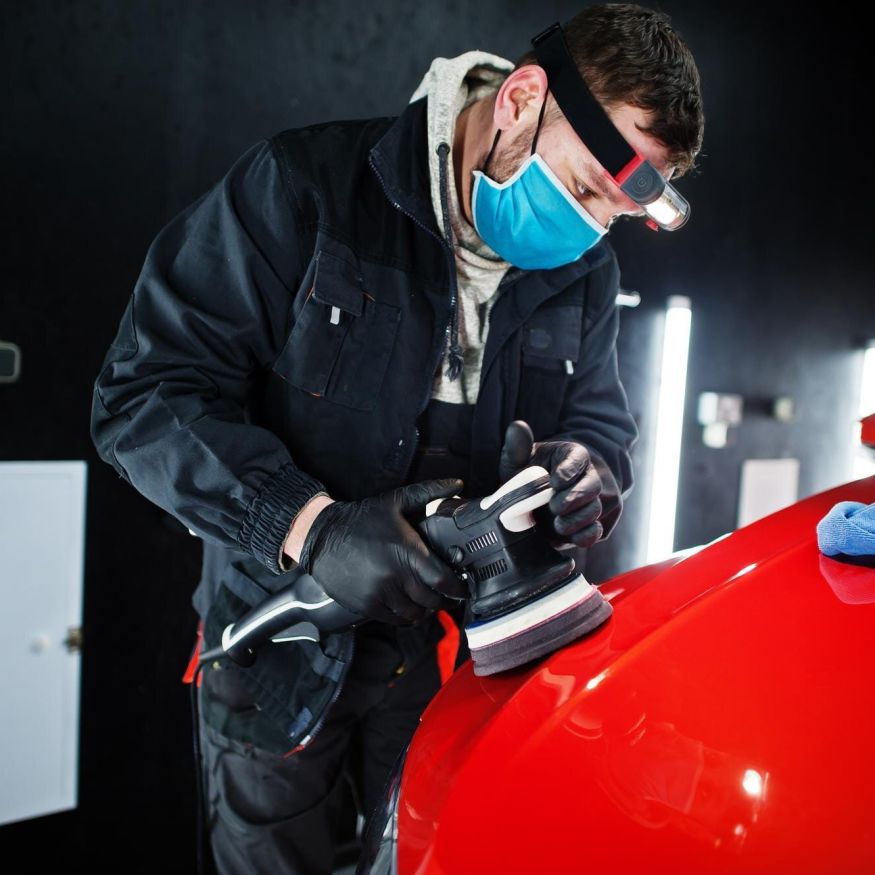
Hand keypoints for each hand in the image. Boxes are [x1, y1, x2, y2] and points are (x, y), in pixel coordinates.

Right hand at [297, 478, 466, 624]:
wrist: (323, 535)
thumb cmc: (361, 519)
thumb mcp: (395, 501)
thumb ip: (429, 492)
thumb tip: (457, 483)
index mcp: (407, 552)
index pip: (443, 581)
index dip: (458, 589)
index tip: (463, 588)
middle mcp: (396, 576)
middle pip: (432, 601)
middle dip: (445, 600)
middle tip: (449, 596)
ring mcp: (380, 593)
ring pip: (414, 613)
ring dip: (425, 610)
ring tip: (428, 602)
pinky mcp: (366, 605)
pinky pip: (395, 620)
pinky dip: (406, 617)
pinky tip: (409, 608)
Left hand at [498, 420, 603, 548]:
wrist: (540, 501)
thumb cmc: (530, 475)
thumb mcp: (520, 460)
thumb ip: (518, 446)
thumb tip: (517, 426)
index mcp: (574, 455)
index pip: (578, 458)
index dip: (569, 470)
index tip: (554, 481)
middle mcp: (591, 476)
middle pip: (592, 486)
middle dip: (573, 498)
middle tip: (554, 507)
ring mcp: (598, 500)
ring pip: (596, 510)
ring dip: (577, 520)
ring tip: (558, 524)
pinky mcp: (599, 523)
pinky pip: (599, 531)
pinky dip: (586, 536)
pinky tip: (572, 537)